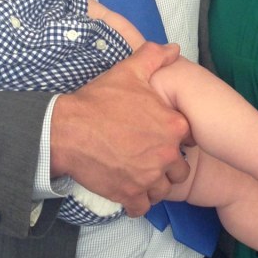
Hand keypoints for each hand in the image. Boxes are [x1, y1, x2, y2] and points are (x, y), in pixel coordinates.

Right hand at [51, 42, 189, 215]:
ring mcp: (148, 177)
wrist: (68, 129)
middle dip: (167, 163)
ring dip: (154, 183)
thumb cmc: (100, 99)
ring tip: (139, 171)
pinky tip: (128, 186)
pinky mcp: (129, 195)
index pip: (188, 139)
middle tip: (148, 153)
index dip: (174, 136)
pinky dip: (137, 200)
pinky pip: (143, 207)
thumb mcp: (129, 70)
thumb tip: (174, 49)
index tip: (158, 132)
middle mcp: (166, 153)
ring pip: (164, 189)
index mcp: (172, 124)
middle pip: (179, 167)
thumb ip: (155, 57)